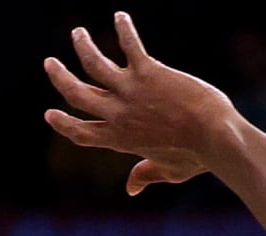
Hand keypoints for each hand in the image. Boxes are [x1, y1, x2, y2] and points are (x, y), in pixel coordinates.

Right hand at [43, 15, 235, 193]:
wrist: (216, 138)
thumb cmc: (197, 157)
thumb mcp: (169, 172)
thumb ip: (146, 174)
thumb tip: (131, 189)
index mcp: (121, 140)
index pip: (83, 133)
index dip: (63, 124)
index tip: (49, 114)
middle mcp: (119, 115)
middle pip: (77, 94)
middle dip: (59, 78)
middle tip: (50, 63)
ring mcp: (131, 92)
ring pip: (93, 63)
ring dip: (82, 46)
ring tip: (78, 33)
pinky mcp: (148, 72)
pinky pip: (129, 43)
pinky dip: (124, 28)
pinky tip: (121, 16)